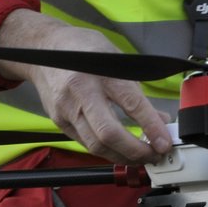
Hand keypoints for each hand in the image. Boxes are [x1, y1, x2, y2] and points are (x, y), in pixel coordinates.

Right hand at [0, 11, 172, 164]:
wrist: (42, 48)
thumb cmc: (83, 50)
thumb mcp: (117, 60)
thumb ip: (137, 92)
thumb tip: (160, 120)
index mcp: (102, 71)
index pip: (131, 103)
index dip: (151, 126)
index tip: (165, 142)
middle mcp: (82, 91)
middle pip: (109, 133)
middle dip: (135, 151)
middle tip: (154, 156)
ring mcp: (67, 109)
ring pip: (95, 145)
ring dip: (122, 157)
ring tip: (140, 157)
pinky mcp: (59, 121)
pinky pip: (85, 144)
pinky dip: (106, 152)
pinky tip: (119, 151)